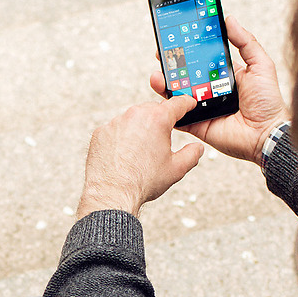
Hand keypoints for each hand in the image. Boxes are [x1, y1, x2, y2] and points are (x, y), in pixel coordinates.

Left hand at [77, 96, 204, 217]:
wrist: (112, 192)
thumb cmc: (143, 181)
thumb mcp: (176, 168)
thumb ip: (191, 154)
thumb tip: (197, 148)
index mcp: (157, 119)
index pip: (177, 104)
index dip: (186, 103)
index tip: (189, 104)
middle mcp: (134, 115)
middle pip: (152, 109)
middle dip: (160, 119)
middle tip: (163, 136)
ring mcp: (115, 122)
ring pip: (132, 119)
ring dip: (139, 128)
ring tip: (141, 150)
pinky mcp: (100, 132)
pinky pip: (115, 129)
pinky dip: (121, 136)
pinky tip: (124, 153)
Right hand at [150, 17, 289, 164]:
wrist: (267, 134)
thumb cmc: (268, 101)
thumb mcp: (261, 66)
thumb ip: (246, 42)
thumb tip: (229, 18)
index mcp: (221, 75)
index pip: (200, 58)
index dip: (187, 48)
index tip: (176, 37)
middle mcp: (208, 90)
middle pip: (184, 74)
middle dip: (170, 64)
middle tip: (161, 53)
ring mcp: (200, 107)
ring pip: (176, 93)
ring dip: (164, 83)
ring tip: (158, 74)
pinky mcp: (194, 124)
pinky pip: (176, 115)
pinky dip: (166, 108)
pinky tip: (161, 95)